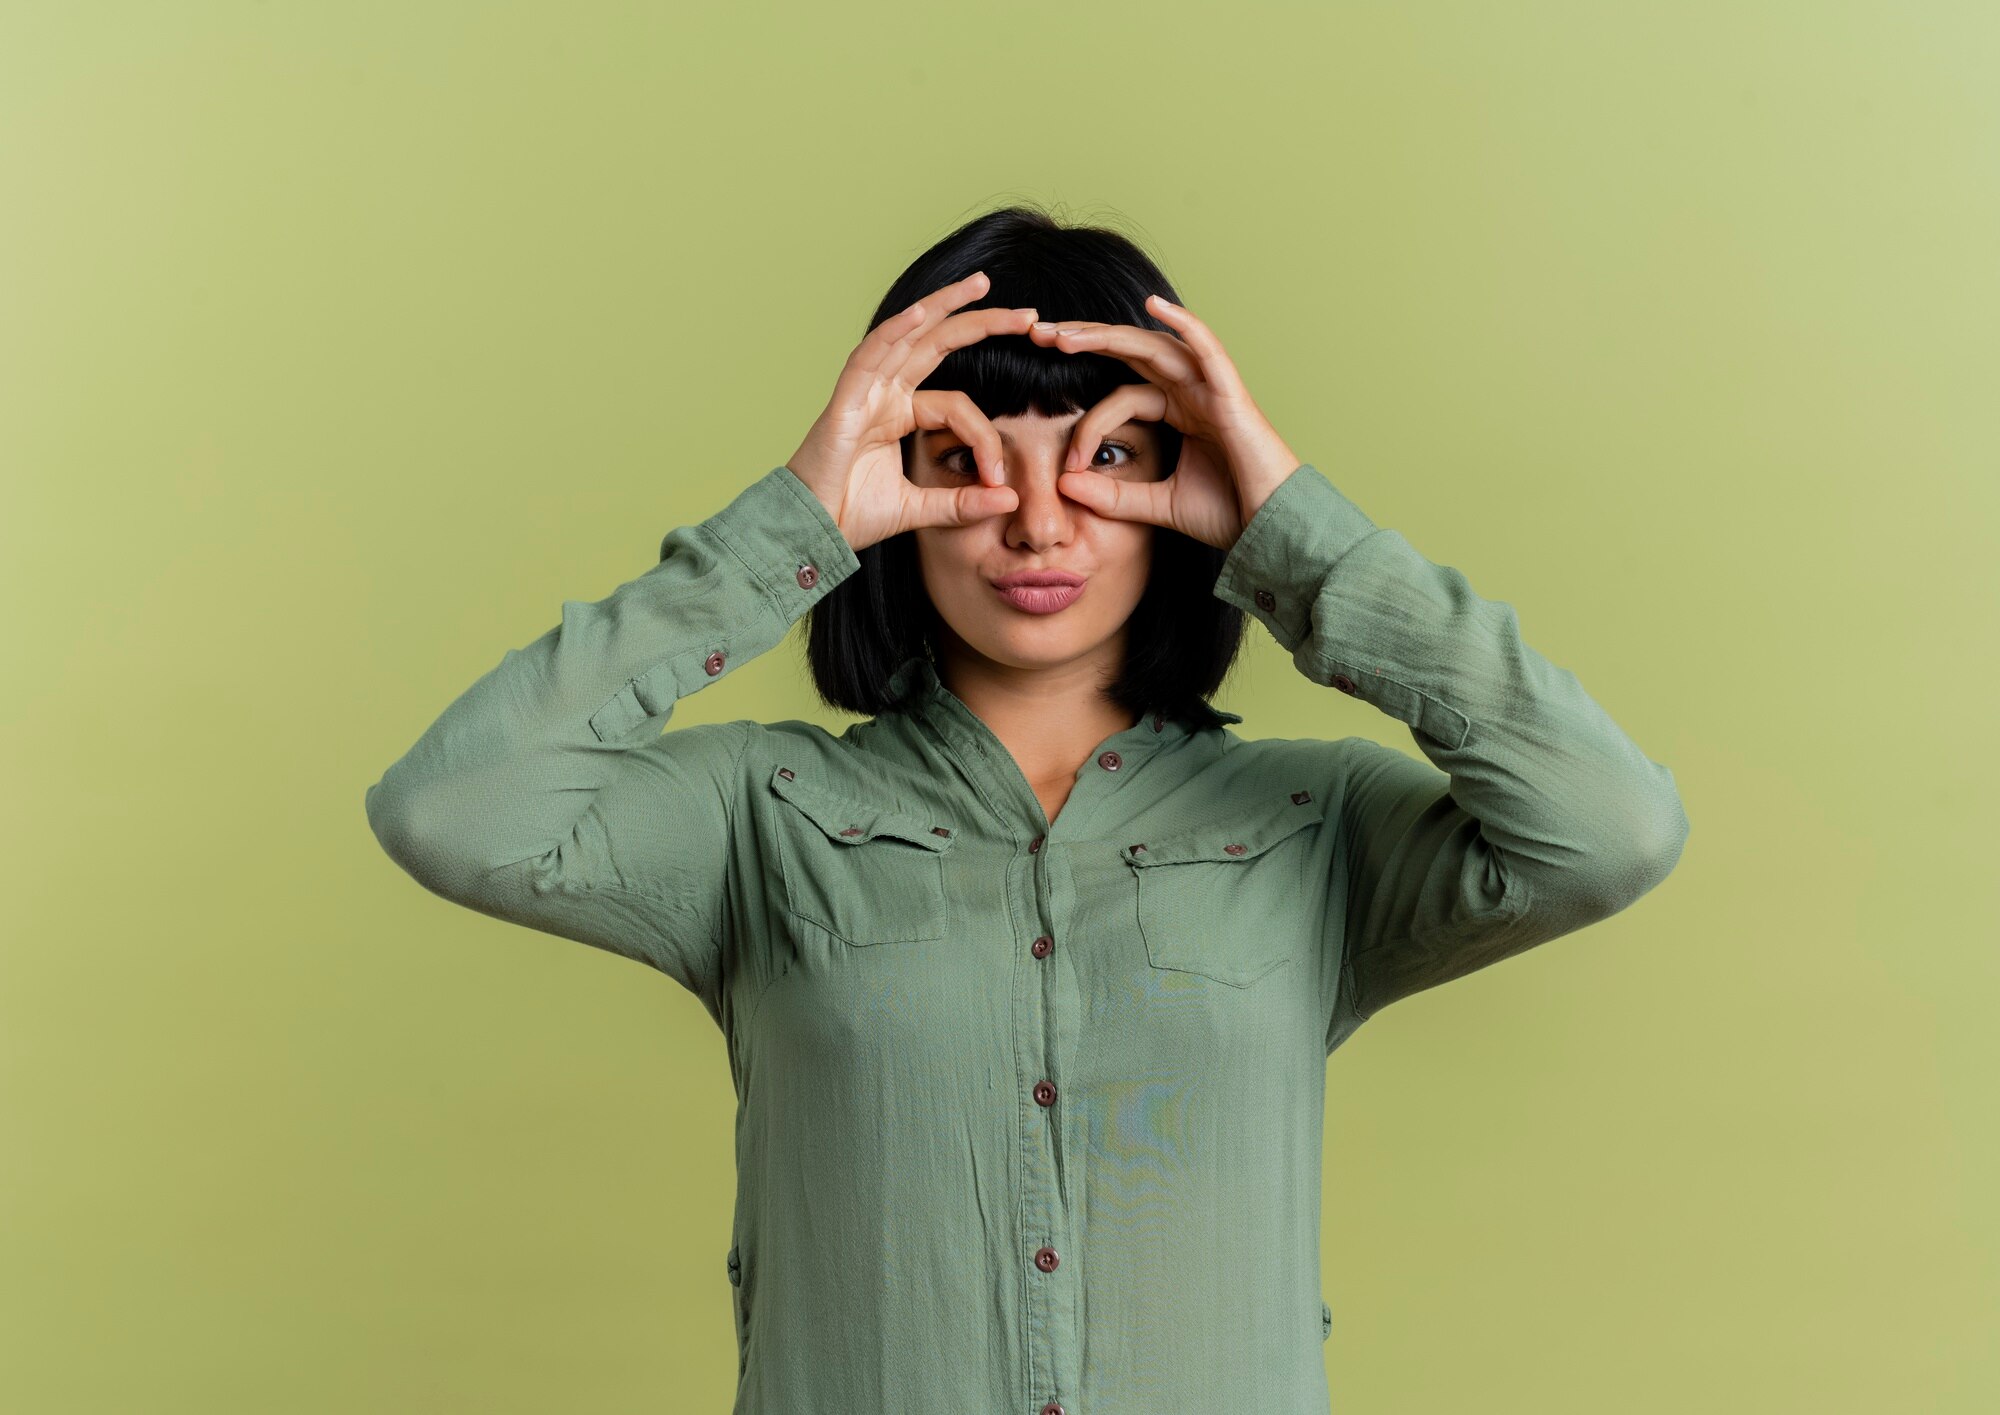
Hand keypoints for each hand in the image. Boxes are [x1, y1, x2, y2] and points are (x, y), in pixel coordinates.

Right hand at [786, 270, 1035, 552]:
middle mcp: (883, 394)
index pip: (957, 404)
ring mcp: (864, 393)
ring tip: (982, 284)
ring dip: (944, 307)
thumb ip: (963, 503)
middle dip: (981, 322)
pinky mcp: (844, 402)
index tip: (999, 476)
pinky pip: (869, 357)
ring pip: (907, 336)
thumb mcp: (920, 509)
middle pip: (937, 344)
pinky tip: (920, 314)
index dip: (984, 436)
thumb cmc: (851, 516)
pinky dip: (893, 333)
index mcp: (899, 414)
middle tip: (1028, 314)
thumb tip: (1011, 500)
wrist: (809, 532)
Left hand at [1027, 294, 1302, 550]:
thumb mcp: (1158, 506)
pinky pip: (1208, 351)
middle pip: (1131, 355)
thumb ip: (1114, 496)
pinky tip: (1154, 305)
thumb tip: (1064, 483)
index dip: (1087, 425)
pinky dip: (1184, 324)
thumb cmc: (1228, 516)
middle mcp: (1193, 394)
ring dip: (1109, 335)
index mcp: (1178, 414)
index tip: (1065, 467)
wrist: (1272, 532)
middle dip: (1085, 343)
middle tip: (1039, 335)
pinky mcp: (1232, 396)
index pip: (1121, 398)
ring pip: (1155, 348)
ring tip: (1066, 332)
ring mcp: (1213, 390)